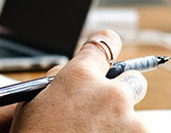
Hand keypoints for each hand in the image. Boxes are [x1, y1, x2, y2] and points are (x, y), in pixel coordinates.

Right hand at [9, 30, 148, 132]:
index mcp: (78, 77)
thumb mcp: (33, 104)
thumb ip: (61, 82)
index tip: (112, 51)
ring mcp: (129, 120)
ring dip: (122, 127)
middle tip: (107, 114)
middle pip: (134, 81)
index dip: (108, 46)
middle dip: (123, 95)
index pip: (104, 45)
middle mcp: (109, 93)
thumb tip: (79, 74)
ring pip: (137, 117)